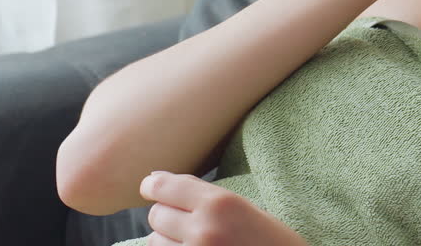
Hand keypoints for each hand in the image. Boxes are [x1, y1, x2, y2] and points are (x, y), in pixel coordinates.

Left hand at [140, 171, 308, 245]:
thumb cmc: (271, 241)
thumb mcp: (243, 208)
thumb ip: (202, 194)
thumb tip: (155, 180)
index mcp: (220, 203)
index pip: (164, 187)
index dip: (153, 186)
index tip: (150, 187)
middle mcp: (204, 229)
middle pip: (156, 214)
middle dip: (166, 215)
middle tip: (185, 220)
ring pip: (155, 241)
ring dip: (167, 239)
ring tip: (193, 241)